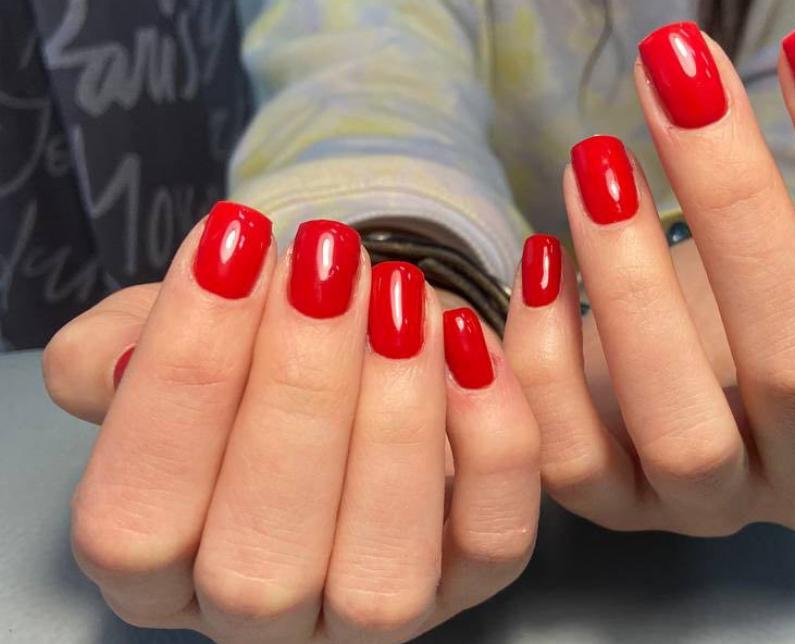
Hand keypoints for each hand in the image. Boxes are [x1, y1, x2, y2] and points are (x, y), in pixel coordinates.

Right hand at [43, 208, 539, 642]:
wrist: (346, 353)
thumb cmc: (246, 356)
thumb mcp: (156, 340)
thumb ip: (115, 353)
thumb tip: (130, 360)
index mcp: (155, 571)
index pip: (138, 522)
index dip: (183, 383)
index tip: (233, 247)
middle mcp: (258, 617)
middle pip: (263, 567)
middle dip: (298, 395)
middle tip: (325, 267)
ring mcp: (370, 617)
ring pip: (384, 578)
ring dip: (396, 424)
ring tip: (398, 294)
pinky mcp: (469, 580)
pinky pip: (496, 541)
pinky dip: (492, 440)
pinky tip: (465, 341)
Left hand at [504, 13, 794, 535]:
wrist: (687, 384)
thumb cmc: (770, 311)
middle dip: (738, 206)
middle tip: (680, 76)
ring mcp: (719, 510)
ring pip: (683, 429)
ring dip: (632, 285)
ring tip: (596, 162)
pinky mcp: (622, 512)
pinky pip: (573, 461)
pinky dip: (547, 360)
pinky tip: (542, 259)